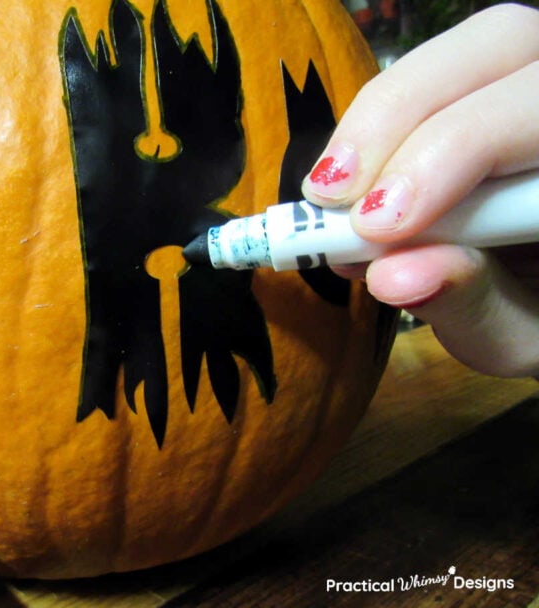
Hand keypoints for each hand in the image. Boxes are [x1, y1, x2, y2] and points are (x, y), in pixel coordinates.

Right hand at [301, 4, 538, 377]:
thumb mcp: (524, 335)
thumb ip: (474, 304)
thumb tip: (390, 276)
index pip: (538, 114)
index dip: (449, 152)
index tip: (376, 227)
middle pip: (496, 44)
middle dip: (397, 116)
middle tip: (332, 197)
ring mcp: (529, 86)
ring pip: (457, 53)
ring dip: (376, 119)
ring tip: (329, 193)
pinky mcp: (491, 92)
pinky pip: (429, 80)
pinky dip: (375, 129)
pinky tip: (351, 186)